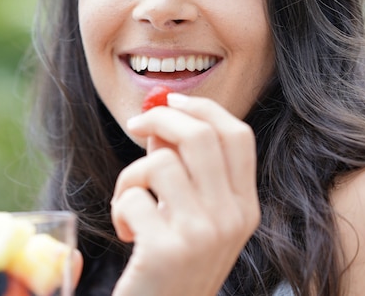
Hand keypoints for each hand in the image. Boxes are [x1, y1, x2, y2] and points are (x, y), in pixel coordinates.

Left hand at [111, 93, 260, 295]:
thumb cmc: (173, 264)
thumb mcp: (193, 217)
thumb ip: (185, 170)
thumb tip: (159, 118)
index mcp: (245, 207)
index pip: (237, 134)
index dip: (202, 108)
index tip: (171, 100)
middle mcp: (232, 218)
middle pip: (199, 135)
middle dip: (160, 118)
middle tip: (135, 126)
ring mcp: (203, 235)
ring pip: (160, 163)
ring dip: (130, 176)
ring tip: (126, 202)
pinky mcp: (167, 250)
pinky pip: (133, 197)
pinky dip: (119, 207)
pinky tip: (127, 231)